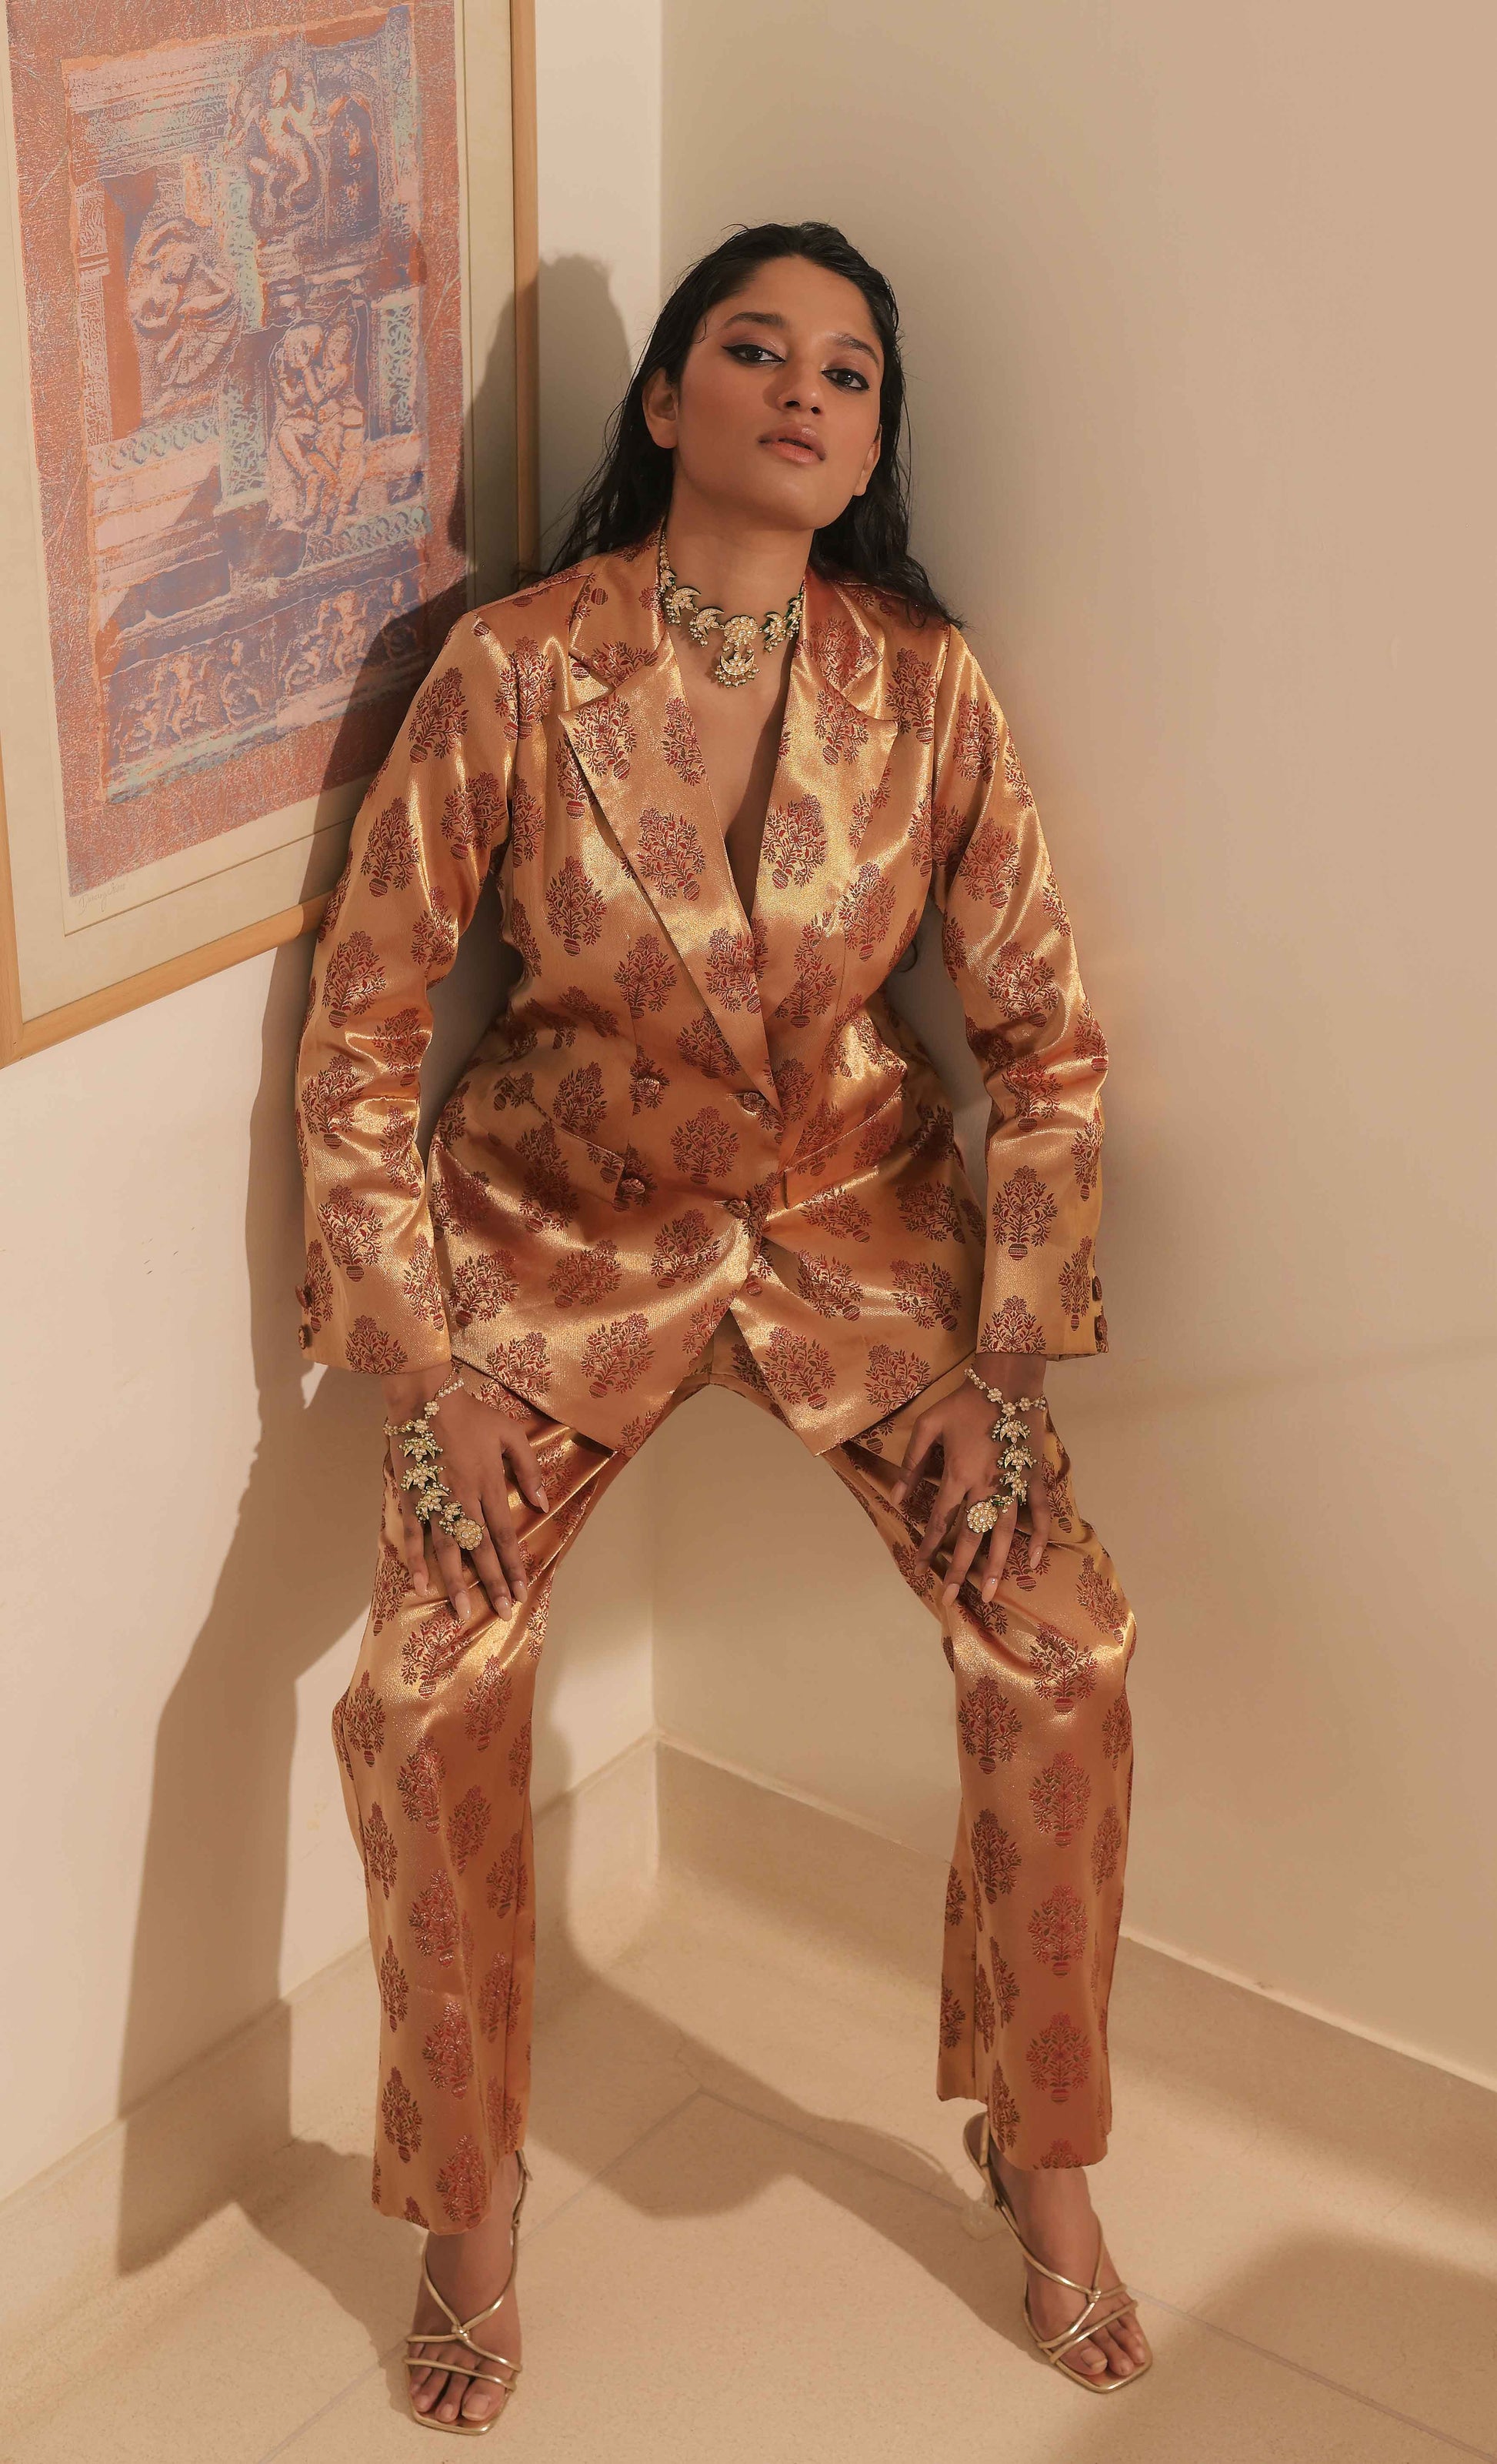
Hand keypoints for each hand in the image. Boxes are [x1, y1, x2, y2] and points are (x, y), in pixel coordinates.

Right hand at [382, 1365, 548, 1624]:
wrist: (426, 1396)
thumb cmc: (470, 1413)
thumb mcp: (510, 1433)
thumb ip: (529, 1468)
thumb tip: (542, 1502)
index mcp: (490, 1484)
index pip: (507, 1534)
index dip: (515, 1565)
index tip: (522, 1591)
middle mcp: (464, 1499)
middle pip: (482, 1548)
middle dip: (494, 1582)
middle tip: (502, 1612)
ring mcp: (435, 1500)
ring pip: (449, 1548)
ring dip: (457, 1582)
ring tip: (463, 1611)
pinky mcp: (411, 1497)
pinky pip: (413, 1534)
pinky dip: (416, 1560)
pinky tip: (422, 1585)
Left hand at [888, 1368, 1049, 1607]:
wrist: (1006, 1382)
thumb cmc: (964, 1402)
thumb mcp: (927, 1425)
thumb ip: (911, 1463)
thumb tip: (896, 1498)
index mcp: (957, 1475)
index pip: (940, 1519)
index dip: (929, 1543)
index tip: (920, 1564)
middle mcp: (985, 1486)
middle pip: (970, 1536)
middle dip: (959, 1569)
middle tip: (951, 1598)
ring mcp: (1013, 1484)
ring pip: (1004, 1533)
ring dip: (997, 1565)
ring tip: (992, 1594)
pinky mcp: (1034, 1477)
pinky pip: (1038, 1512)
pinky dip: (1038, 1536)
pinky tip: (1034, 1560)